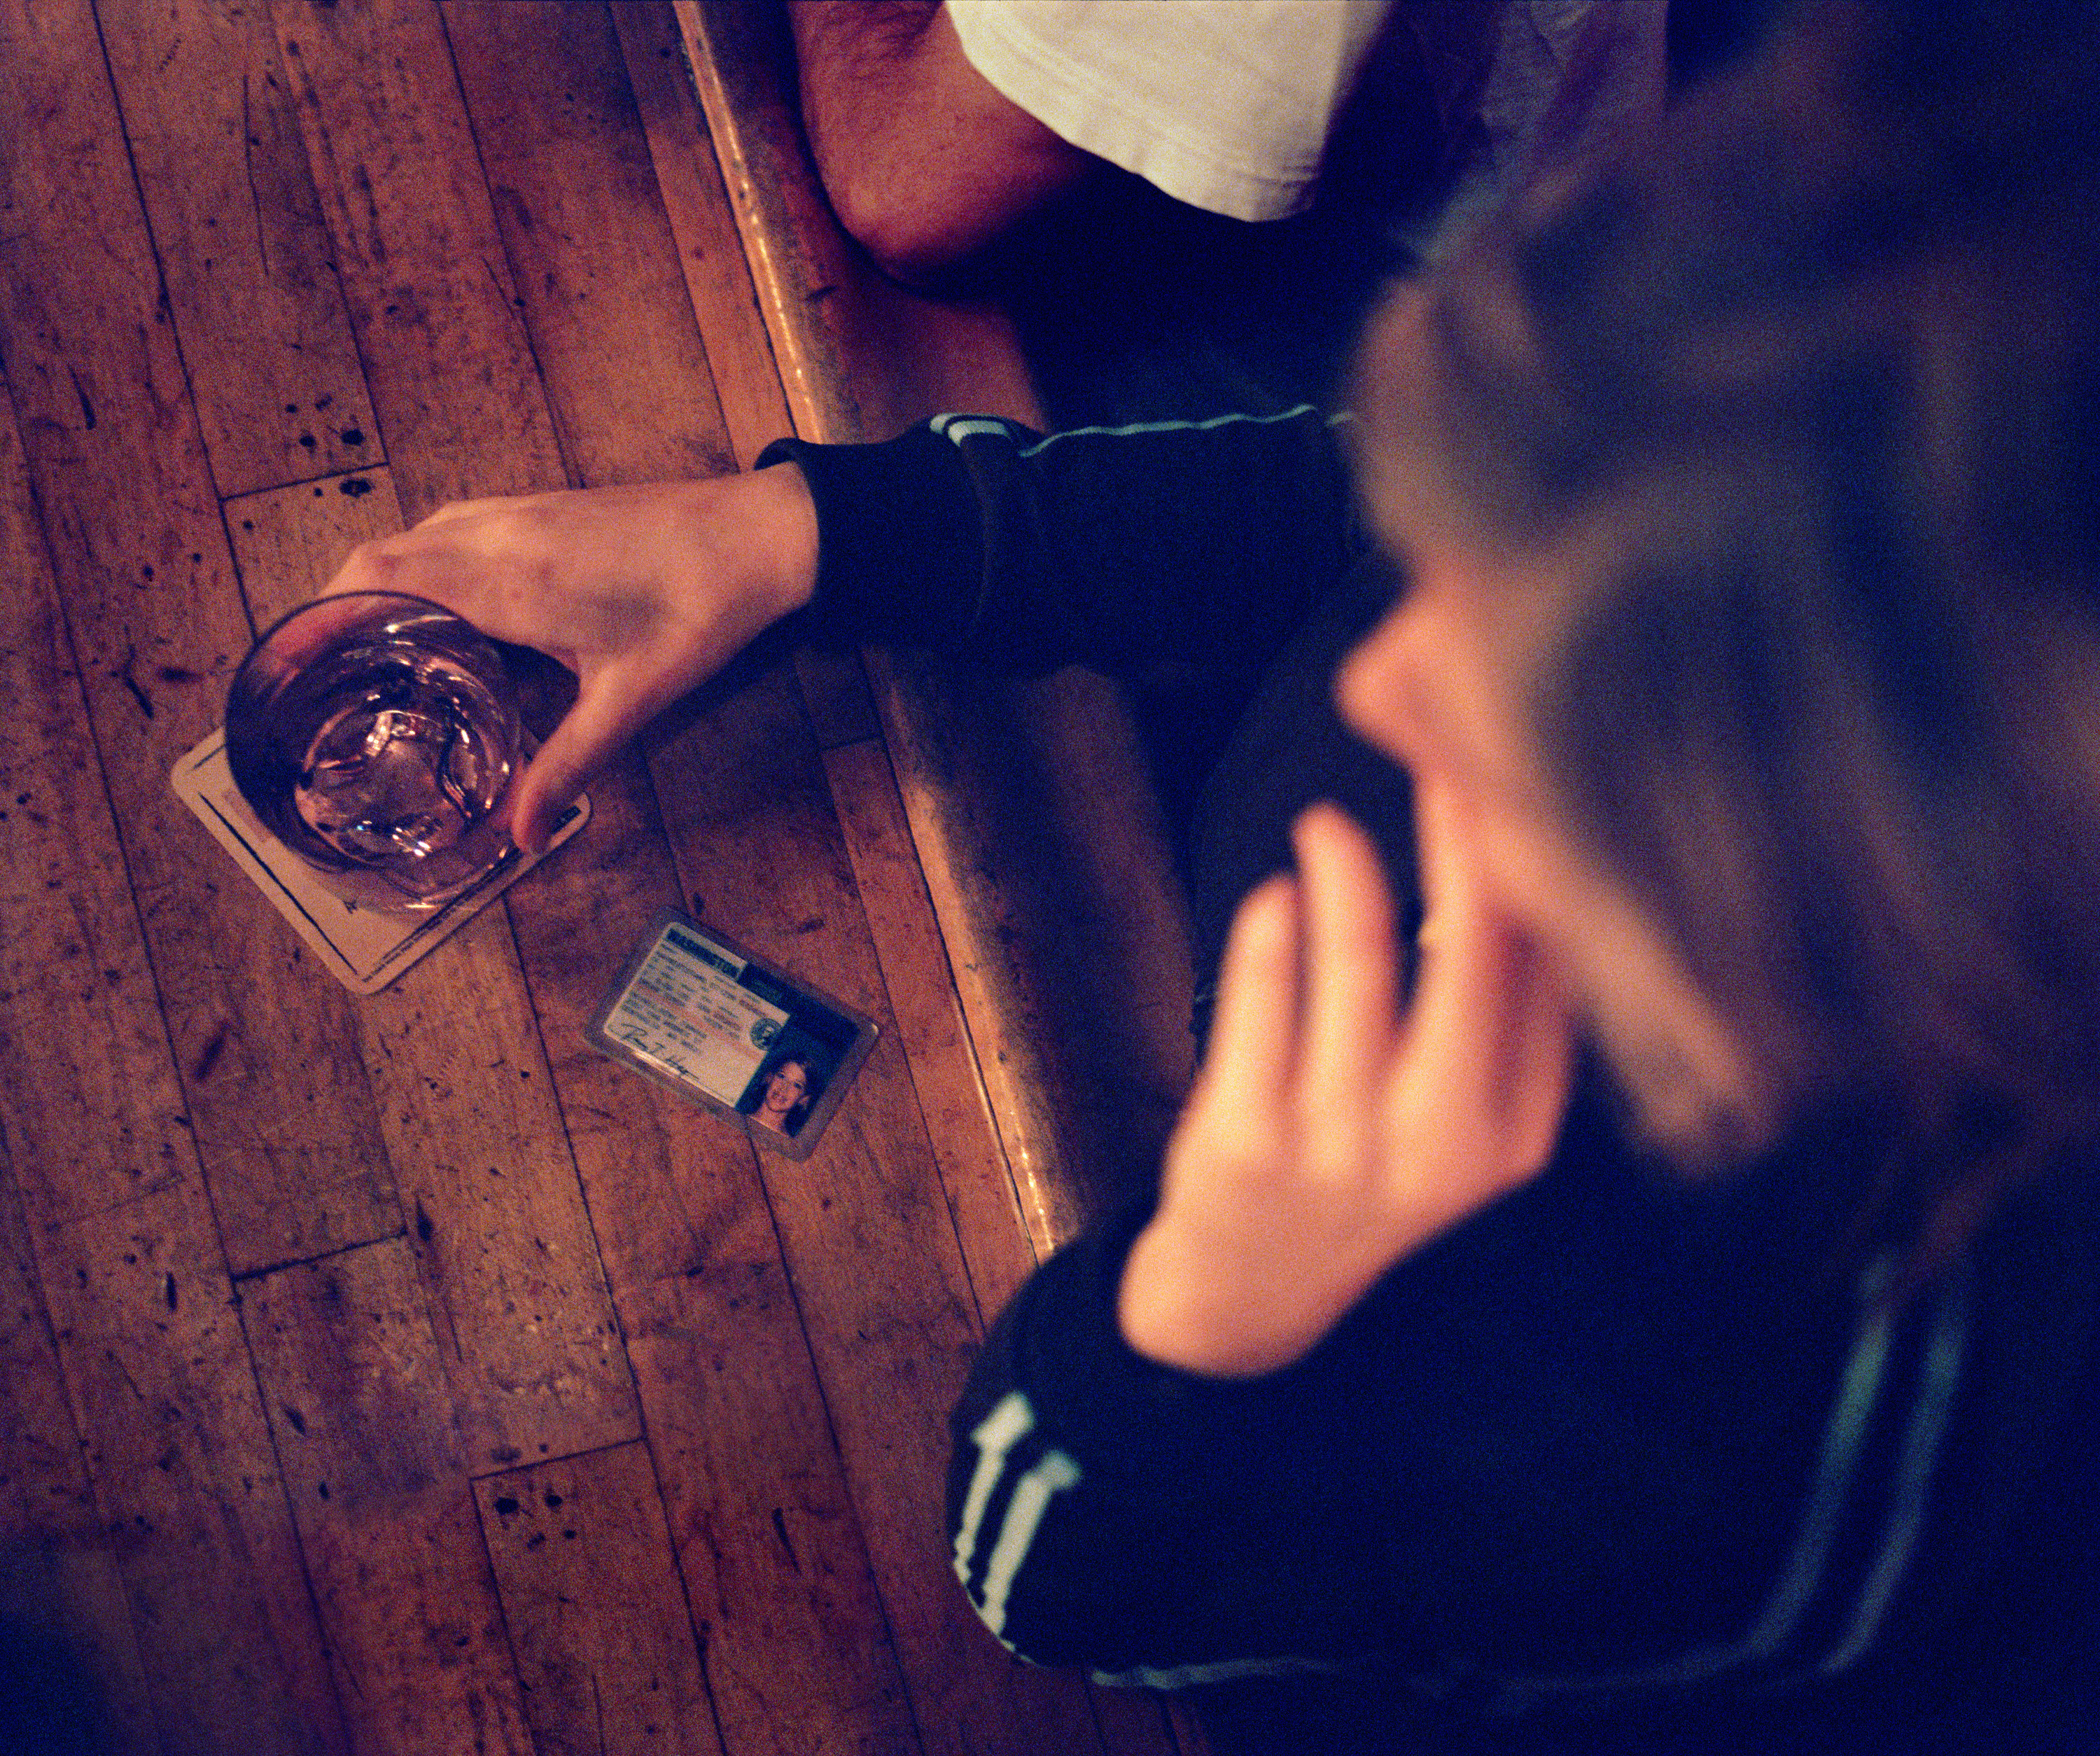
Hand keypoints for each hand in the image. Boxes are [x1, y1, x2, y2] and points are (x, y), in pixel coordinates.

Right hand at [320, 465, 818, 850]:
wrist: (759, 535)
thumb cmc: (699, 612)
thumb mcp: (630, 701)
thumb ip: (565, 764)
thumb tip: (517, 832)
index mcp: (505, 580)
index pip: (374, 584)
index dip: (317, 620)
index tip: (287, 664)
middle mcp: (497, 534)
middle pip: (375, 558)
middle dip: (333, 611)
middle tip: (317, 674)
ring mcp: (519, 511)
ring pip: (413, 537)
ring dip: (377, 584)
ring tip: (366, 650)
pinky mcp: (543, 506)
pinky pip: (452, 528)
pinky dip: (423, 565)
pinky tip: (442, 613)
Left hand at [1118, 789, 1576, 1376]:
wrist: (1250, 1299)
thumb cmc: (1363, 1173)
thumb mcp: (1459, 1127)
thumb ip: (1500, 1024)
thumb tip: (1524, 871)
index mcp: (1509, 1134)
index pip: (1548, 979)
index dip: (1531, 871)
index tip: (1517, 782)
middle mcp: (1438, 1143)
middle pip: (1470, 957)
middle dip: (1460, 842)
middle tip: (1444, 756)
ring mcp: (1338, 1145)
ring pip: (1356, 966)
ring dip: (1343, 873)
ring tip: (1323, 824)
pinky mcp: (1244, 1142)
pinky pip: (1258, 1003)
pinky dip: (1268, 933)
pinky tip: (1273, 897)